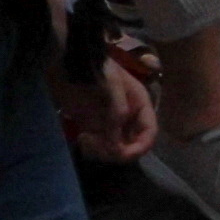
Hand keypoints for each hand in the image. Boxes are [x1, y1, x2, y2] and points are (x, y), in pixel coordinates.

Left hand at [55, 42, 159, 164]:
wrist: (70, 65)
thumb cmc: (97, 69)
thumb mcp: (112, 86)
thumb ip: (118, 113)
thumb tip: (116, 143)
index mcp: (139, 106)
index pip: (149, 133)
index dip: (140, 147)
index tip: (121, 154)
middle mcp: (129, 119)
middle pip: (131, 146)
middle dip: (115, 151)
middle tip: (96, 145)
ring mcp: (111, 126)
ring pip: (114, 151)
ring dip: (101, 151)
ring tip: (85, 139)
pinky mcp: (94, 130)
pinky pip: (98, 149)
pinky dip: (91, 149)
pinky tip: (82, 138)